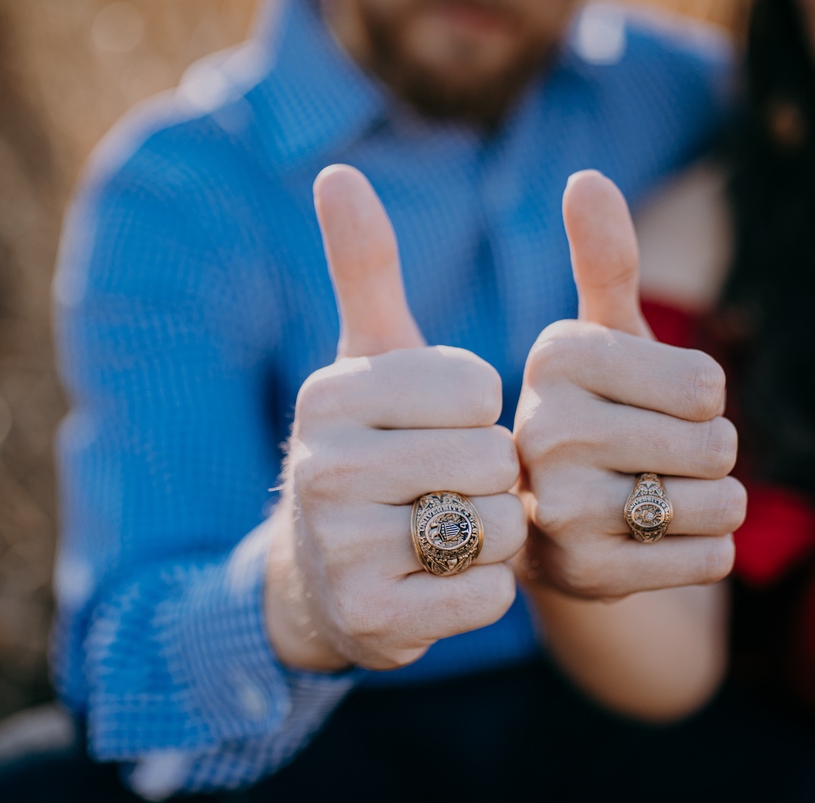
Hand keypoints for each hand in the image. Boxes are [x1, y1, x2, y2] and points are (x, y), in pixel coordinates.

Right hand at [265, 165, 525, 671]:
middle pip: (494, 459)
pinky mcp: (374, 619)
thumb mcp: (363, 361)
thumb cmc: (365, 451)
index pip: (478, 387)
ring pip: (499, 527)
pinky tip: (440, 582)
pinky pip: (488, 594)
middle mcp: (324, 467)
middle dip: (492, 478)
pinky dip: (484, 590)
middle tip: (447, 488)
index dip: (480, 412)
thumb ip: (363, 269)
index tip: (439, 427)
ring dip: (494, 534)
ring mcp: (343, 549)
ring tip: (444, 532)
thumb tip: (338, 172)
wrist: (316, 579)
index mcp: (332, 395)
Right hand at [514, 171, 745, 599]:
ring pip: (721, 504)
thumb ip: (604, 262)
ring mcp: (562, 511)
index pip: (707, 384)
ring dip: (709, 503)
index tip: (647, 404)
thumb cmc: (593, 414)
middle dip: (707, 453)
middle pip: (717, 444)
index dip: (701, 398)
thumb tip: (587, 178)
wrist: (545, 526)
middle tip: (653, 458)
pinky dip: (703, 550)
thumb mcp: (599, 340)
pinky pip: (712, 558)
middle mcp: (546, 432)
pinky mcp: (587, 576)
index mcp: (556, 359)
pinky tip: (652, 541)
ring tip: (653, 497)